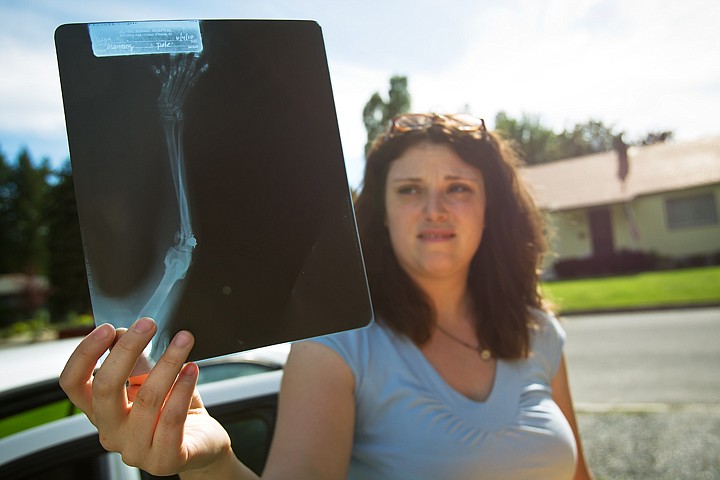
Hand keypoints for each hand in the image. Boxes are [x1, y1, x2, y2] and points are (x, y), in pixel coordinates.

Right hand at [59, 318, 232, 476]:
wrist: (203, 445)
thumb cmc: (174, 410)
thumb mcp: (152, 383)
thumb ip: (136, 363)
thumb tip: (124, 333)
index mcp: (100, 412)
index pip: (73, 384)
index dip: (85, 354)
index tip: (107, 328)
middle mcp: (112, 433)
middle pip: (106, 388)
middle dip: (127, 349)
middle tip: (148, 324)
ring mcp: (135, 450)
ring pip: (147, 399)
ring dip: (167, 362)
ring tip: (184, 340)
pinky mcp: (164, 460)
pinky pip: (171, 419)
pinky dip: (183, 388)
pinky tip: (192, 369)